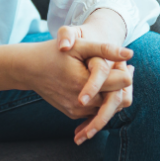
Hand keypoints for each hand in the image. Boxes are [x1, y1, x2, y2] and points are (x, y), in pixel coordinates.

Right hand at [55, 12, 132, 142]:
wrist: (29, 69)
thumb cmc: (55, 53)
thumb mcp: (80, 46)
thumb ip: (105, 49)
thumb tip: (130, 54)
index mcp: (86, 83)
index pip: (122, 82)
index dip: (125, 70)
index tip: (124, 63)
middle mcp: (82, 103)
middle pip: (118, 97)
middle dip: (123, 84)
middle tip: (126, 68)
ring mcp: (77, 111)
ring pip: (108, 107)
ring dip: (114, 93)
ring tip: (115, 74)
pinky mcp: (73, 114)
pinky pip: (96, 111)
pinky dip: (103, 100)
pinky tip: (104, 85)